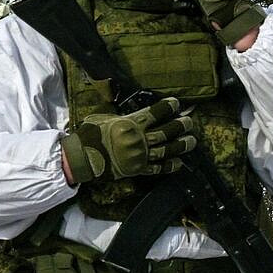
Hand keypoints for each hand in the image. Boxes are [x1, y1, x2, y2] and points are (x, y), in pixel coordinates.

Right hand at [59, 97, 199, 183]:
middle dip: (180, 126)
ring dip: (181, 145)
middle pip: (166, 131)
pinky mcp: (137, 170)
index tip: (176, 103)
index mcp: (130, 124)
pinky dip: (169, 166)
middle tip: (189, 122)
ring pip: (166, 149)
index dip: (167, 107)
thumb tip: (126, 108)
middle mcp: (138, 139)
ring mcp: (139, 156)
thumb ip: (119, 114)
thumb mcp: (102, 117)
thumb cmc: (89, 135)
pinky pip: (157, 168)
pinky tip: (179, 163)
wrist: (81, 158)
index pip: (155, 113)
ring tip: (191, 141)